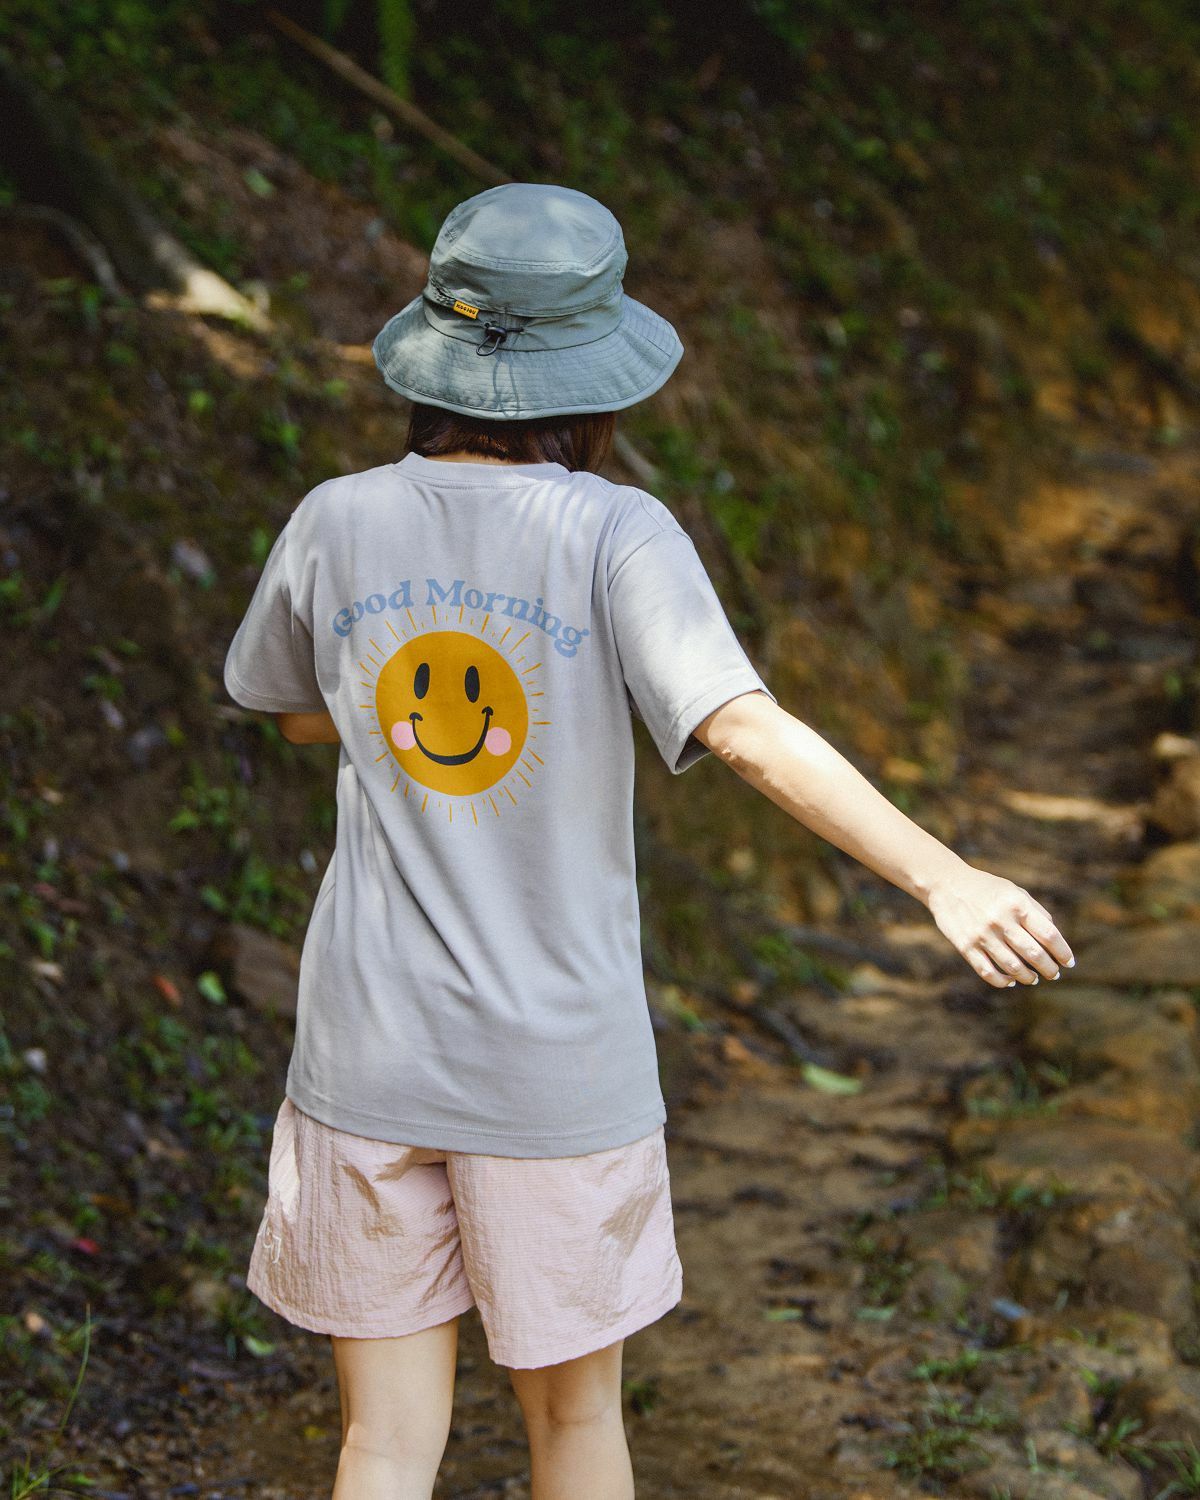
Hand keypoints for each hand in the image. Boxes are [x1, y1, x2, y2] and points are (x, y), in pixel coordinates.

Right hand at [926, 863, 1073, 987]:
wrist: (946, 883)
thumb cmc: (987, 888)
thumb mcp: (1014, 892)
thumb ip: (1035, 912)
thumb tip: (1054, 940)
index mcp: (1017, 904)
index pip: (1049, 935)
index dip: (1063, 952)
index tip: (1069, 962)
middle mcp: (1001, 920)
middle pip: (1034, 954)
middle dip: (1049, 969)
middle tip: (1054, 974)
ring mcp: (982, 935)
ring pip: (1013, 967)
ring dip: (1028, 977)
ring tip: (1034, 978)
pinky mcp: (965, 946)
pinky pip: (988, 972)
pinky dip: (1003, 981)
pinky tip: (1010, 980)